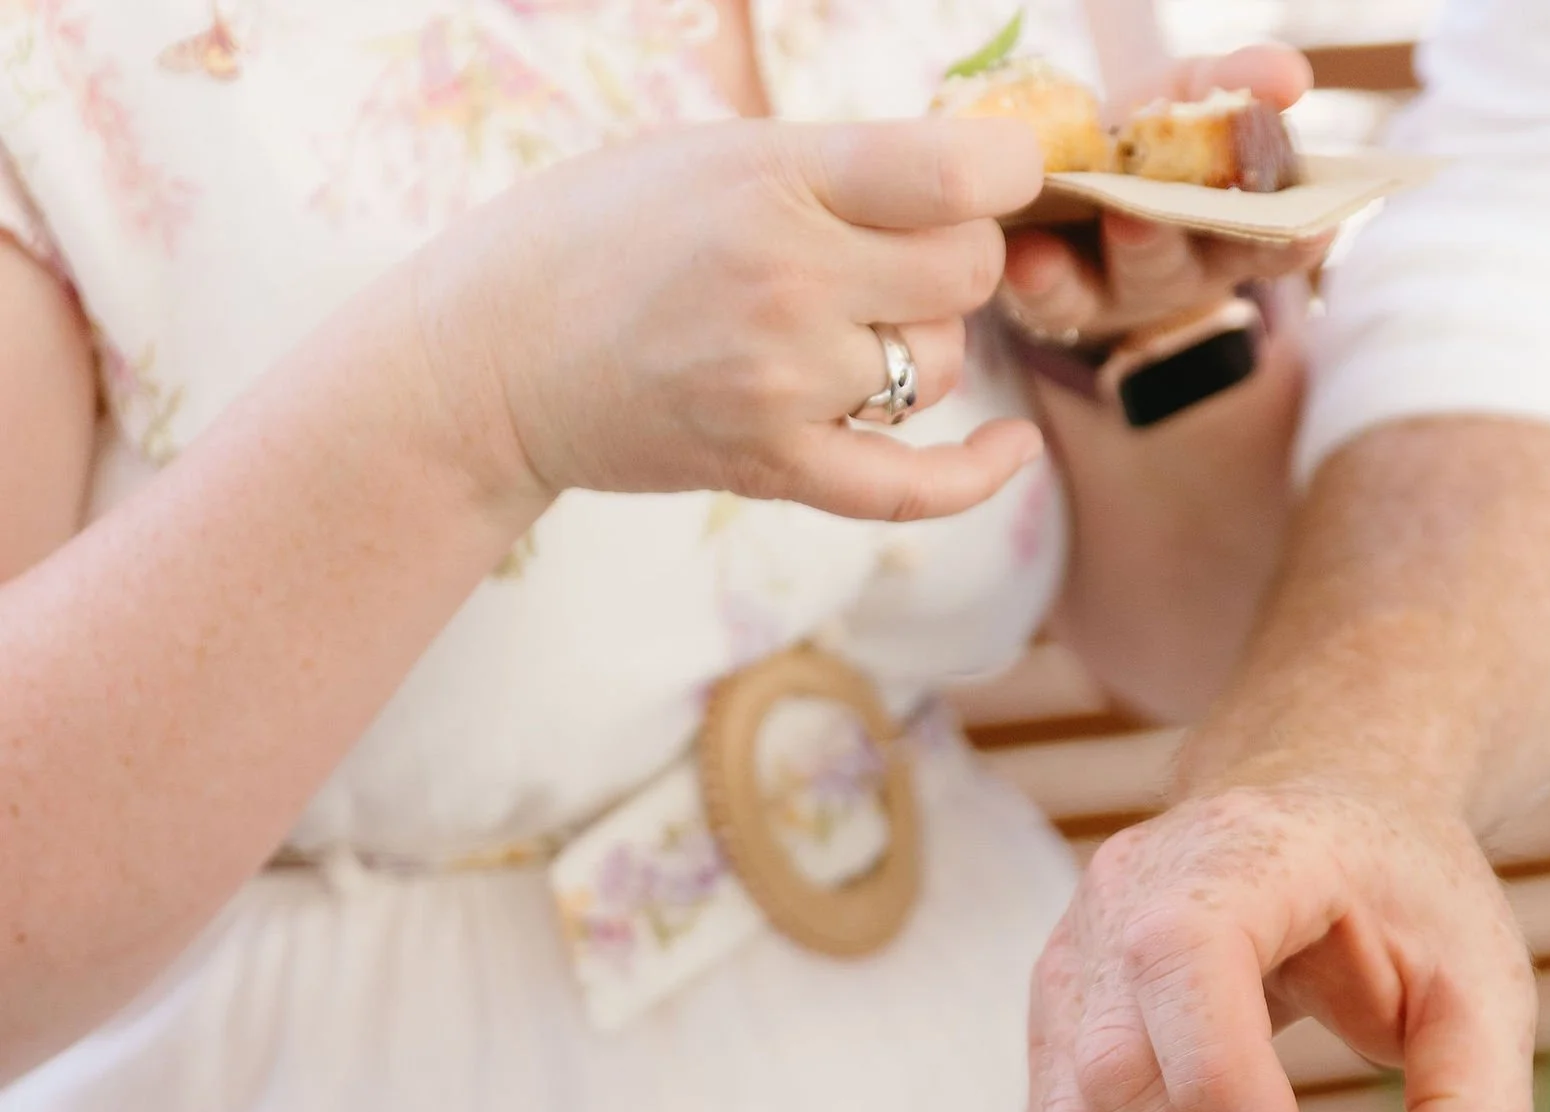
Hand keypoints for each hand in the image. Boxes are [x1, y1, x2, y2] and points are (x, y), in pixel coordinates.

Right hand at [411, 115, 1045, 522]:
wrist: (497, 356)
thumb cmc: (604, 232)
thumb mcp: (718, 153)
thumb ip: (839, 166)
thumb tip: (971, 177)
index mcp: (777, 179)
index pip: (958, 176)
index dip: (1005, 169)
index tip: (1001, 170)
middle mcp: (789, 283)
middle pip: (966, 271)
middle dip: (952, 255)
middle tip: (890, 249)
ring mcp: (784, 386)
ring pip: (938, 366)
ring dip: (916, 345)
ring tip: (834, 324)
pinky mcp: (773, 467)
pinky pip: (912, 486)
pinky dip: (976, 474)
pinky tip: (1017, 450)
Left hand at [1002, 49, 1322, 349]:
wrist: (1063, 175)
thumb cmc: (1146, 136)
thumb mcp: (1189, 94)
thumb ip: (1236, 81)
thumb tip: (1291, 78)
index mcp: (1231, 232)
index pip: (1279, 245)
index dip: (1297, 240)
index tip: (1315, 227)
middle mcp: (1182, 272)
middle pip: (1187, 261)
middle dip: (1174, 235)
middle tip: (1155, 211)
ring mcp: (1119, 294)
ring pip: (1124, 281)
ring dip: (1120, 251)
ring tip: (1113, 218)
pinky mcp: (1057, 305)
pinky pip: (1049, 301)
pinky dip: (1039, 280)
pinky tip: (1024, 255)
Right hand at [1027, 779, 1535, 1111]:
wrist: (1323, 824)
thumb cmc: (1408, 901)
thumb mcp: (1483, 987)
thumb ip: (1476, 1108)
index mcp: (1230, 858)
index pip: (1178, 960)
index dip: (1217, 1080)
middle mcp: (1117, 908)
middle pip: (1117, 1079)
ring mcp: (1069, 980)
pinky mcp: (1054, 1047)